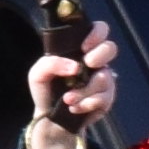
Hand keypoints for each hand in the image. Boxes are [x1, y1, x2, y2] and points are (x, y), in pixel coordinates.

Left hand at [21, 21, 116, 148]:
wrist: (50, 118)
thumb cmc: (46, 90)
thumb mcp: (38, 74)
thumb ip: (51, 63)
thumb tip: (75, 67)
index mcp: (80, 49)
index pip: (99, 30)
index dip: (96, 33)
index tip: (84, 47)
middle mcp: (95, 62)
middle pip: (111, 48)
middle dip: (99, 55)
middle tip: (86, 64)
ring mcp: (103, 79)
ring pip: (104, 77)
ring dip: (83, 90)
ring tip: (67, 99)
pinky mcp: (106, 99)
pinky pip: (104, 98)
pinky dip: (86, 104)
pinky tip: (74, 108)